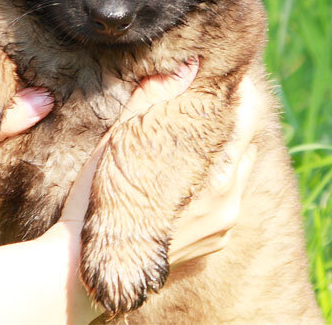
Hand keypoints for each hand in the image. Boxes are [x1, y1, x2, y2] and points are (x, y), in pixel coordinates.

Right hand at [60, 65, 259, 266]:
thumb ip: (154, 100)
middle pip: (247, 143)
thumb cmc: (98, 197)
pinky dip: (220, 176)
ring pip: (240, 170)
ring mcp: (224, 225)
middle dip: (235, 116)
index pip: (245, 120)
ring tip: (205, 127)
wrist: (83, 264)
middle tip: (217, 94)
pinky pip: (231, 198)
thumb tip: (186, 66)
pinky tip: (195, 166)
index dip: (241, 92)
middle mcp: (227, 200)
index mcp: (212, 172)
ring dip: (229, 145)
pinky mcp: (216, 241)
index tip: (229, 75)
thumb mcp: (122, 142)